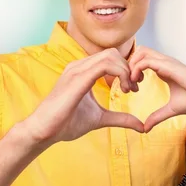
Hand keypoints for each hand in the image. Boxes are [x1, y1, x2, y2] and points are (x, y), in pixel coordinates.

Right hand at [21, 49, 143, 148]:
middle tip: (134, 88)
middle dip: (128, 68)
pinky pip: (105, 65)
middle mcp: (79, 66)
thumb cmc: (66, 124)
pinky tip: (122, 89)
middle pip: (112, 53)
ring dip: (125, 71)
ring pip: (110, 56)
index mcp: (83, 71)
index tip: (133, 88)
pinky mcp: (77, 77)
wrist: (44, 131)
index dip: (126, 69)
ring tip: (128, 89)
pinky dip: (120, 73)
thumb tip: (141, 126)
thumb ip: (120, 118)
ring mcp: (77, 69)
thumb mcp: (100, 119)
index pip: (110, 58)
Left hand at [128, 46, 185, 131]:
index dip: (133, 71)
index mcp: (164, 69)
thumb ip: (157, 116)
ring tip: (132, 83)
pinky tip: (137, 82)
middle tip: (129, 83)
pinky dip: (137, 69)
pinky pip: (147, 61)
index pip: (143, 60)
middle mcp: (165, 62)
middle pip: (140, 52)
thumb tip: (145, 128)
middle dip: (129, 65)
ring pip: (141, 52)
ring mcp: (167, 62)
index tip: (132, 88)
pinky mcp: (169, 66)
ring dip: (132, 66)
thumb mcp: (171, 109)